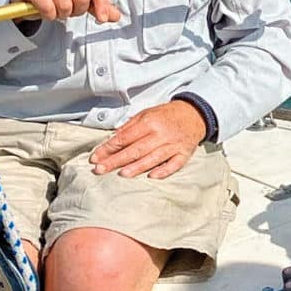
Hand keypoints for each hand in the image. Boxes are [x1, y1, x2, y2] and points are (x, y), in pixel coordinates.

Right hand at [10, 0, 121, 22]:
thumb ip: (98, 6)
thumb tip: (115, 16)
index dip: (102, 5)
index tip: (101, 18)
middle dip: (77, 10)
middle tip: (69, 10)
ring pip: (65, 4)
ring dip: (61, 13)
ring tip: (56, 8)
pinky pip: (48, 8)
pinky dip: (48, 15)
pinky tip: (44, 9)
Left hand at [89, 101, 206, 179]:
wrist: (195, 114)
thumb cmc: (167, 115)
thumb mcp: (146, 113)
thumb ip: (130, 126)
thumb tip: (113, 139)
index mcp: (150, 122)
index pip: (125, 137)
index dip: (109, 147)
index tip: (96, 157)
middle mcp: (161, 134)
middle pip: (136, 149)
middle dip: (116, 160)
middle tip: (100, 169)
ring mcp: (173, 145)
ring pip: (153, 158)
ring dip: (136, 167)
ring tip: (121, 174)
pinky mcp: (184, 153)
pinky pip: (174, 164)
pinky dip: (164, 170)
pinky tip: (152, 177)